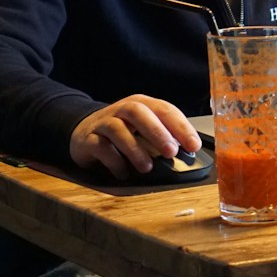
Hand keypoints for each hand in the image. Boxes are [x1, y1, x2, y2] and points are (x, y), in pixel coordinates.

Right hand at [69, 95, 199, 179]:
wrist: (83, 132)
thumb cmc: (122, 132)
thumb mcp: (143, 129)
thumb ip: (163, 136)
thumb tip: (187, 153)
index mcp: (141, 104)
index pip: (164, 109)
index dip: (180, 126)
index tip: (193, 145)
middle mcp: (122, 110)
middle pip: (140, 112)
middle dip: (157, 132)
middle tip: (171, 152)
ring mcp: (103, 122)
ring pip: (118, 129)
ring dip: (134, 148)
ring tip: (147, 167)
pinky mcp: (88, 139)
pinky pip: (100, 147)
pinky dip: (113, 161)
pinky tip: (123, 173)